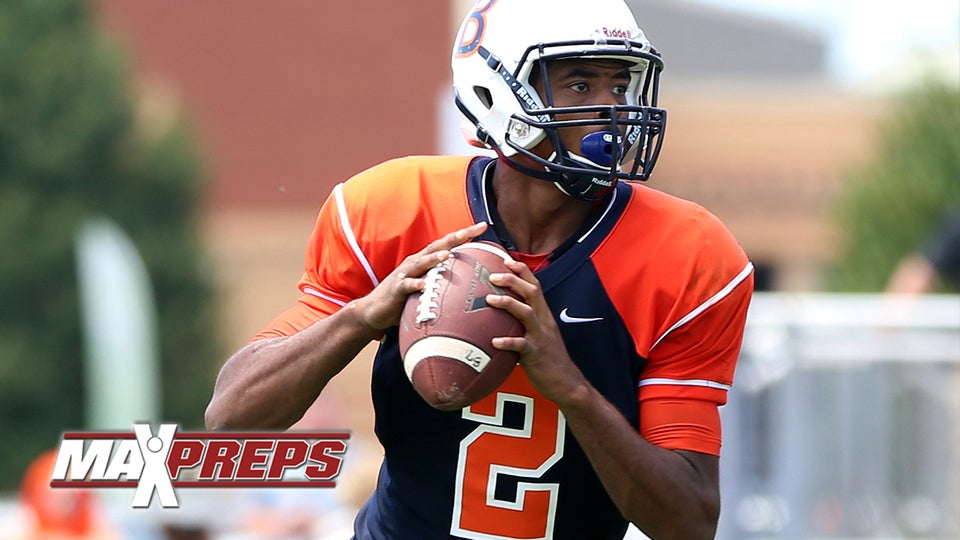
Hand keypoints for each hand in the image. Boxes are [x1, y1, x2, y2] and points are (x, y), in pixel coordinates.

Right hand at [353, 222, 488, 330]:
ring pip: (421, 264)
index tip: (484, 225)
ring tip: (448, 255)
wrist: (374, 310)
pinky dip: (414, 284)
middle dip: (455, 238)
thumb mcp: (428, 286)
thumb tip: (471, 281)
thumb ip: (444, 280)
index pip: (448, 244)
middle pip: (438, 247)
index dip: (465, 234)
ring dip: (434, 259)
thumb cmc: (406, 298)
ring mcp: (405, 274)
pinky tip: (422, 285)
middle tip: (472, 230)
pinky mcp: (396, 289)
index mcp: (425, 260)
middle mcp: (416, 263)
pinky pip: (406, 286)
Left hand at [486, 259, 587, 404]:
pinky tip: (494, 341)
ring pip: (526, 313)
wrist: (567, 383)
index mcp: (544, 315)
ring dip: (508, 304)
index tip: (506, 259)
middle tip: (493, 274)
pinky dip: (507, 342)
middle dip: (513, 280)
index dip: (522, 271)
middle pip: (531, 293)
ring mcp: (540, 337)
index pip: (535, 286)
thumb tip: (501, 317)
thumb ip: (524, 323)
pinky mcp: (536, 354)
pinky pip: (521, 346)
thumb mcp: (539, 335)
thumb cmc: (549, 359)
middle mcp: (543, 322)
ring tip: (490, 299)